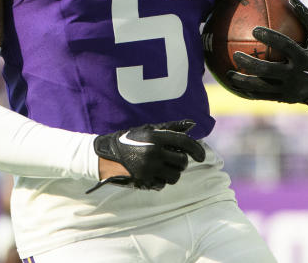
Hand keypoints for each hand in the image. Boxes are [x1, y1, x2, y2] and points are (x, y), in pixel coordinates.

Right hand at [87, 120, 205, 192]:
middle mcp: (154, 153)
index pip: (184, 143)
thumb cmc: (129, 139)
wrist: (106, 155)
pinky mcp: (145, 181)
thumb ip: (170, 128)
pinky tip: (152, 173)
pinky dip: (161, 180)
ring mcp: (149, 168)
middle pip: (182, 162)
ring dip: (172, 172)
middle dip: (180, 162)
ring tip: (163, 167)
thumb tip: (191, 124)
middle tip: (172, 160)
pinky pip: (163, 184)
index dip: (197, 150)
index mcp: (155, 137)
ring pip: (175, 176)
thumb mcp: (147, 130)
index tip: (201, 156)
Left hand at [225, 0, 307, 103]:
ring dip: (243, 81)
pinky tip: (234, 86)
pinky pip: (263, 96)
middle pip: (269, 70)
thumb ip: (306, 17)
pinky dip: (248, 91)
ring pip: (262, 88)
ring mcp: (291, 90)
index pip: (286, 47)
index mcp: (305, 59)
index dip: (271, 38)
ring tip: (227, 74)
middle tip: (235, 55)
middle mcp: (297, 76)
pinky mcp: (286, 99)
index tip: (254, 29)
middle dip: (250, 63)